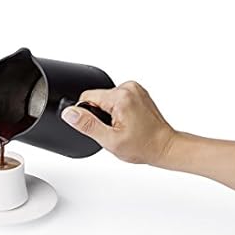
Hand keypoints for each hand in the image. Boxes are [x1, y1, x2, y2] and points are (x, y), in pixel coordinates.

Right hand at [61, 81, 175, 164]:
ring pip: (105, 99)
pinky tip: (128, 121)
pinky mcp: (137, 92)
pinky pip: (116, 98)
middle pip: (96, 98)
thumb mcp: (110, 140)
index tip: (104, 127)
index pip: (86, 98)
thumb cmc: (143, 145)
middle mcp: (128, 88)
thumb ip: (87, 125)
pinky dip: (118, 110)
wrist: (164, 146)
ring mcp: (134, 88)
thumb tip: (69, 113)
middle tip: (115, 129)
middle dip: (100, 115)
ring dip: (109, 113)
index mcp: (120, 97)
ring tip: (123, 126)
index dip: (88, 115)